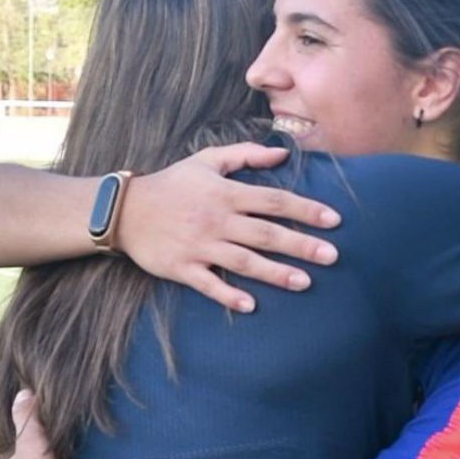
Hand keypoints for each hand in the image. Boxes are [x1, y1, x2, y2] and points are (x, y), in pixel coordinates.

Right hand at [117, 143, 341, 312]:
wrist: (125, 209)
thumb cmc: (172, 183)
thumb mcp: (207, 160)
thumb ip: (246, 154)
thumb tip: (282, 153)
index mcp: (226, 193)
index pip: (274, 201)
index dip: (306, 209)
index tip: (334, 220)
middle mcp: (217, 220)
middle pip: (266, 233)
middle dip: (301, 245)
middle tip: (332, 256)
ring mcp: (200, 246)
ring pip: (243, 261)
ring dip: (275, 273)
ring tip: (305, 282)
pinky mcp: (182, 267)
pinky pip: (208, 284)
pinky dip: (228, 295)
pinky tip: (251, 305)